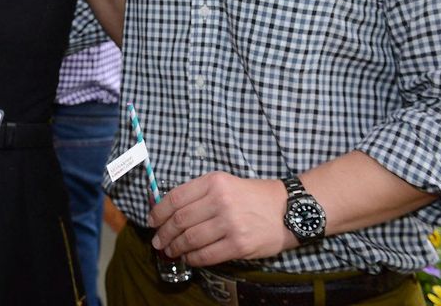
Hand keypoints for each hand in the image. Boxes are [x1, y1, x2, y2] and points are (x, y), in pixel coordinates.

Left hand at [147, 172, 297, 265]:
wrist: (288, 209)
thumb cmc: (253, 196)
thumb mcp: (225, 183)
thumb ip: (199, 194)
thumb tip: (168, 210)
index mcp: (214, 182)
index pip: (175, 197)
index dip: (159, 211)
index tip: (152, 221)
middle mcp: (220, 201)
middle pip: (180, 220)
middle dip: (164, 233)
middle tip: (158, 241)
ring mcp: (229, 223)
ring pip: (190, 239)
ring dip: (175, 247)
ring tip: (171, 251)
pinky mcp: (239, 244)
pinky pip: (207, 255)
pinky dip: (193, 259)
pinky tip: (189, 258)